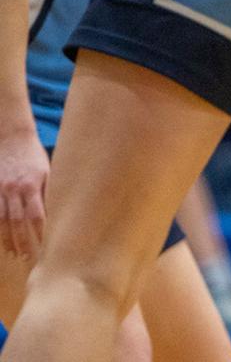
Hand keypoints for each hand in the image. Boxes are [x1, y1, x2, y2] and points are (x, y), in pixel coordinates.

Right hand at [0, 128, 48, 260]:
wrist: (11, 137)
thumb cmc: (33, 155)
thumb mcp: (46, 169)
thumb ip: (49, 191)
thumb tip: (58, 212)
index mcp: (32, 184)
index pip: (37, 214)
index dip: (41, 233)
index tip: (47, 247)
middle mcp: (15, 188)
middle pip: (18, 221)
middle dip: (23, 241)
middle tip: (29, 258)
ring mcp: (1, 189)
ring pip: (3, 220)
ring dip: (7, 239)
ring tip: (13, 253)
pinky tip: (1, 239)